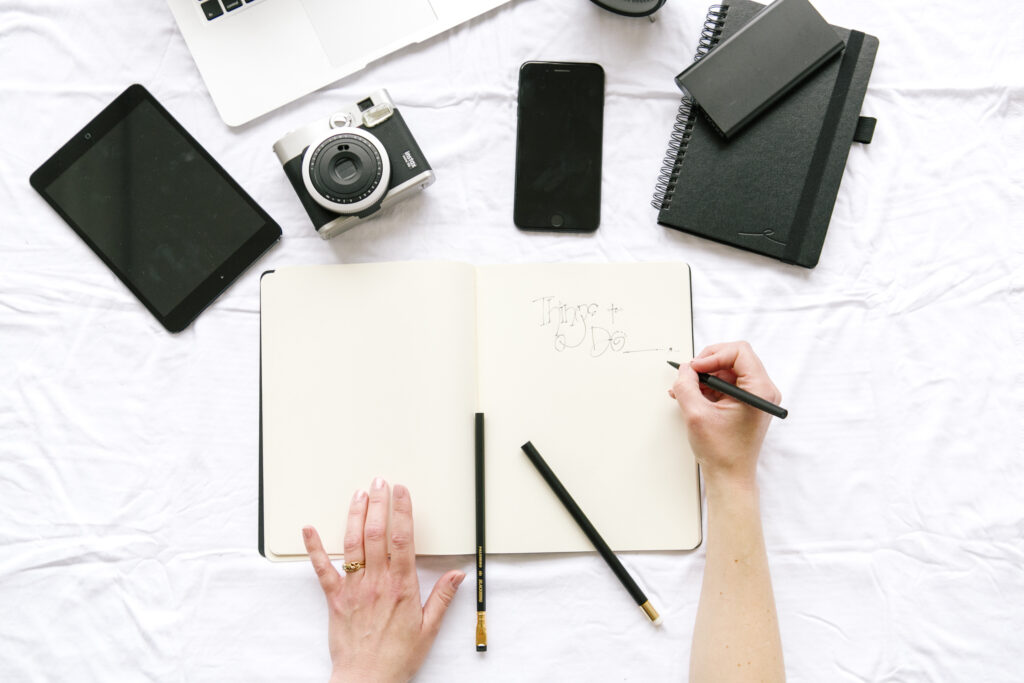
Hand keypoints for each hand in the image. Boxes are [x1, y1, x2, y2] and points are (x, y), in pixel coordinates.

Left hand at [302, 479, 464, 682]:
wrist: (366, 680)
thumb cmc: (397, 658)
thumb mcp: (429, 628)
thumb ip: (443, 597)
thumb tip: (457, 574)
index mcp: (402, 587)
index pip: (402, 539)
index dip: (402, 511)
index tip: (402, 491)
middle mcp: (377, 582)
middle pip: (376, 534)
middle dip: (378, 504)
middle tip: (380, 482)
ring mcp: (354, 588)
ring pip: (353, 544)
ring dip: (355, 515)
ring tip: (359, 494)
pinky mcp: (335, 598)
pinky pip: (322, 569)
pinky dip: (314, 547)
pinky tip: (309, 528)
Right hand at [669, 342, 780, 487]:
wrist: (730, 477)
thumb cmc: (722, 452)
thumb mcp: (696, 414)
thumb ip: (686, 385)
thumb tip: (684, 369)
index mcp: (759, 390)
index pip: (739, 351)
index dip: (713, 355)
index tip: (695, 368)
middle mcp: (762, 391)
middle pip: (734, 358)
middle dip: (707, 364)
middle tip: (688, 375)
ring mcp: (755, 397)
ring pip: (727, 370)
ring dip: (704, 377)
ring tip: (684, 389)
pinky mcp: (746, 403)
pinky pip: (726, 384)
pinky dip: (708, 386)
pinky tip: (691, 396)